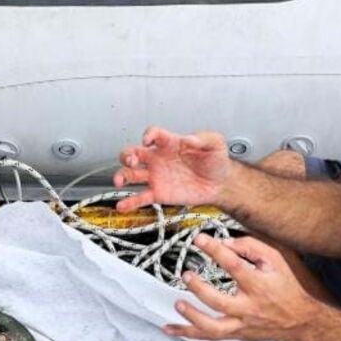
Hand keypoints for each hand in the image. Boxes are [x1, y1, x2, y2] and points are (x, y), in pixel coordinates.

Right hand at [112, 127, 232, 211]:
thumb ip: (203, 139)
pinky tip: (122, 206)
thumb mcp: (215, 144)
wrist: (221, 185)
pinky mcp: (159, 194)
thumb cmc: (216, 162)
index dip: (149, 135)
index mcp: (170, 144)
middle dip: (127, 155)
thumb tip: (189, 139)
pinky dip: (130, 202)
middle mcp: (159, 159)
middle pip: (134, 153)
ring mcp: (157, 177)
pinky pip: (141, 198)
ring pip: (132, 174)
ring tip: (119, 181)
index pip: (154, 134)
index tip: (148, 139)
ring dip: (122, 176)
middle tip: (131, 161)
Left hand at [164, 234, 321, 340]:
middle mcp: (249, 308)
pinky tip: (169, 328)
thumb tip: (224, 243)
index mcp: (259, 285)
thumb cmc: (288, 287)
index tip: (199, 238)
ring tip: (178, 303)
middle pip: (219, 301)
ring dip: (192, 316)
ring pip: (212, 327)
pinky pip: (208, 337)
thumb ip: (251, 247)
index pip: (234, 265)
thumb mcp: (277, 260)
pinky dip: (187, 333)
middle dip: (200, 288)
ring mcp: (241, 324)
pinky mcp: (236, 334)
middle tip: (186, 274)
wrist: (302, 321)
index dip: (215, 250)